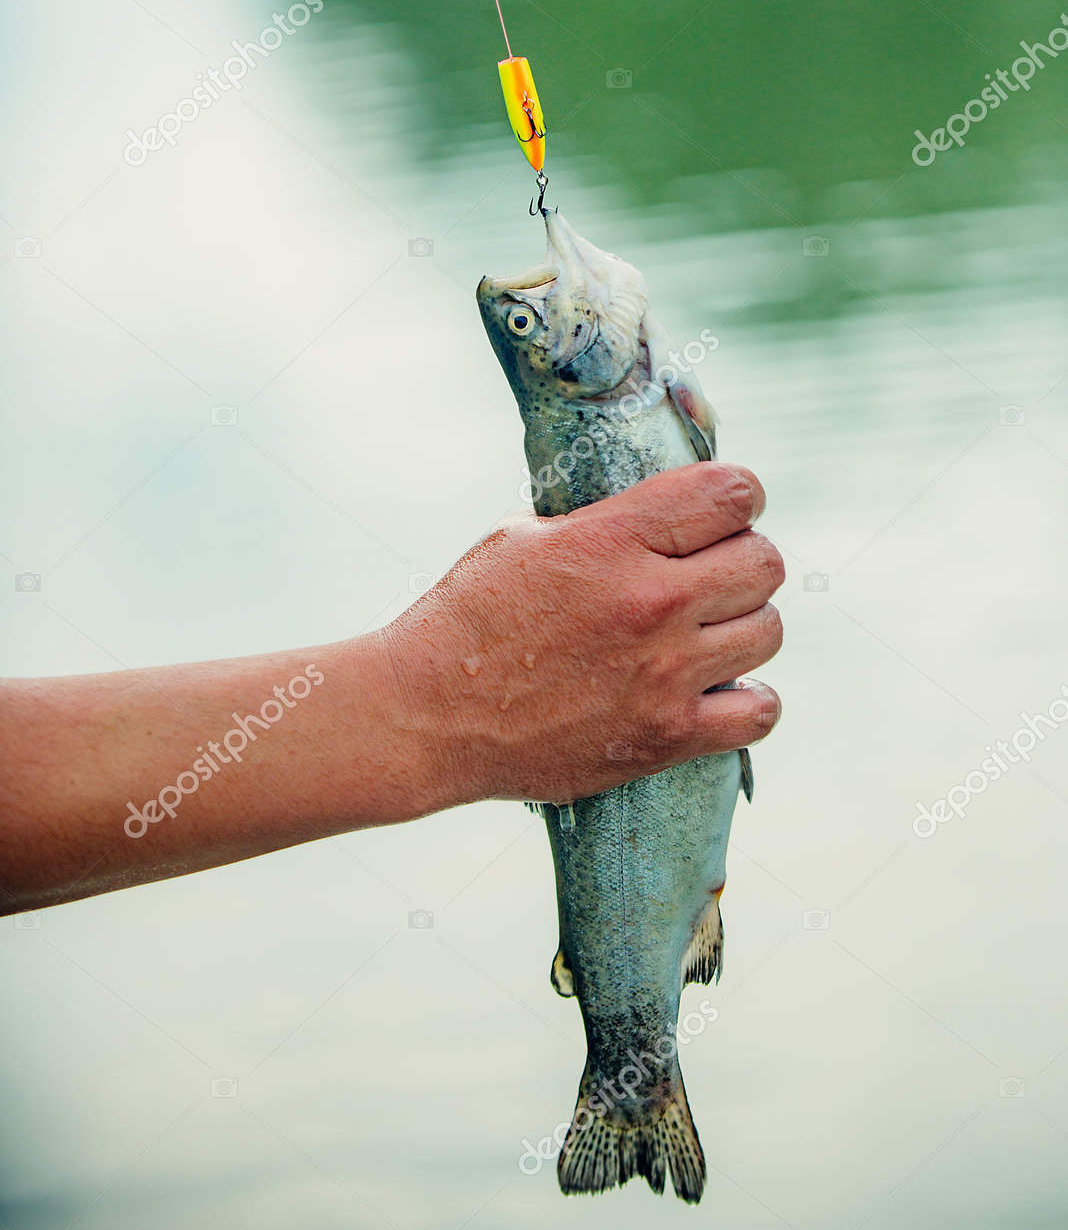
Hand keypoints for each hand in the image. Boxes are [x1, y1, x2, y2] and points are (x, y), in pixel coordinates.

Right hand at [378, 462, 783, 807]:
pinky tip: (717, 691)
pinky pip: (759, 713)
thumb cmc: (465, 619)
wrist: (425, 717)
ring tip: (707, 634)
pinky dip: (748, 701)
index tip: (725, 511)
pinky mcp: (664, 736)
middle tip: (710, 575)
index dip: (740, 496)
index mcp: (613, 540)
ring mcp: (663, 673)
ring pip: (768, 631)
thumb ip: (603, 521)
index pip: (732, 493)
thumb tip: (659, 514)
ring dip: (744, 626)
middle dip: (743, 560)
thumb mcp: (522, 536)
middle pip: (765, 562)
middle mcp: (651, 602)